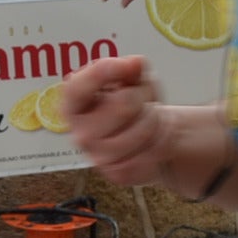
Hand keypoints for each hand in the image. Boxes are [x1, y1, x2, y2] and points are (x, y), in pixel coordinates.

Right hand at [60, 56, 168, 184]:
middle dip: (143, 94)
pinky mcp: (119, 174)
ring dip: (157, 117)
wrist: (145, 136)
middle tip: (143, 97)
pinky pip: (153, 151)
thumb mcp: (128, 78)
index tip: (129, 64)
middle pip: (124, 103)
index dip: (105, 72)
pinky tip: (156, 136)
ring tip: (151, 116)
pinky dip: (164, 139)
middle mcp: (80, 134)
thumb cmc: (129, 102)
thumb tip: (134, 64)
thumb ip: (127, 68)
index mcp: (73, 106)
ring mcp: (98, 157)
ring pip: (144, 129)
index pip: (77, 88)